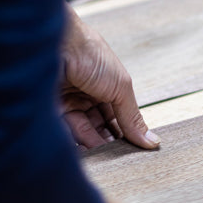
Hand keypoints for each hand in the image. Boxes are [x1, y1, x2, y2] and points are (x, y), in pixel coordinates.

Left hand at [61, 6, 158, 149]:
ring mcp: (68, 101)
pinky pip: (65, 131)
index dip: (127, 132)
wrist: (55, 44)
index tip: (136, 151)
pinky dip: (76, 143)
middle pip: (101, 125)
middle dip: (111, 142)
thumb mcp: (121, 87)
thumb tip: (151, 140)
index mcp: (108, 85)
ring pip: (84, 131)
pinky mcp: (51, 110)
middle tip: (120, 158)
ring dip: (95, 145)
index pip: (119, 116)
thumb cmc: (90, 54)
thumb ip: (133, 116)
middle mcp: (87, 94)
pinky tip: (87, 152)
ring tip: (106, 158)